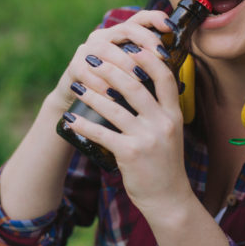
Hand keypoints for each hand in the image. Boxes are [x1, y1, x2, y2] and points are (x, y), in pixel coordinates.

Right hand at [50, 10, 172, 108]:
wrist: (80, 105)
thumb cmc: (114, 90)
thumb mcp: (133, 76)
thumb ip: (150, 66)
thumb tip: (181, 63)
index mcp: (119, 36)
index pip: (138, 19)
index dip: (154, 19)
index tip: (170, 27)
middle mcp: (102, 37)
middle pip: (125, 30)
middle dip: (145, 42)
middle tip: (161, 58)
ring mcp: (86, 51)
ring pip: (107, 51)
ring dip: (125, 65)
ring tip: (140, 81)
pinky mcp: (74, 67)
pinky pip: (88, 72)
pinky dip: (102, 85)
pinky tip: (114, 96)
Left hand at [60, 10, 193, 213]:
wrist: (169, 199)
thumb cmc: (165, 162)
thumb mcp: (171, 132)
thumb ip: (160, 109)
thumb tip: (141, 83)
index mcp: (174, 114)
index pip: (164, 77)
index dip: (147, 58)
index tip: (129, 46)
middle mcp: (163, 123)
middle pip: (135, 86)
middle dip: (110, 69)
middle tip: (91, 60)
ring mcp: (147, 139)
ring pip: (114, 107)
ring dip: (91, 94)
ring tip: (76, 85)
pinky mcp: (130, 154)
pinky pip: (102, 134)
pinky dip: (83, 125)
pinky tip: (70, 119)